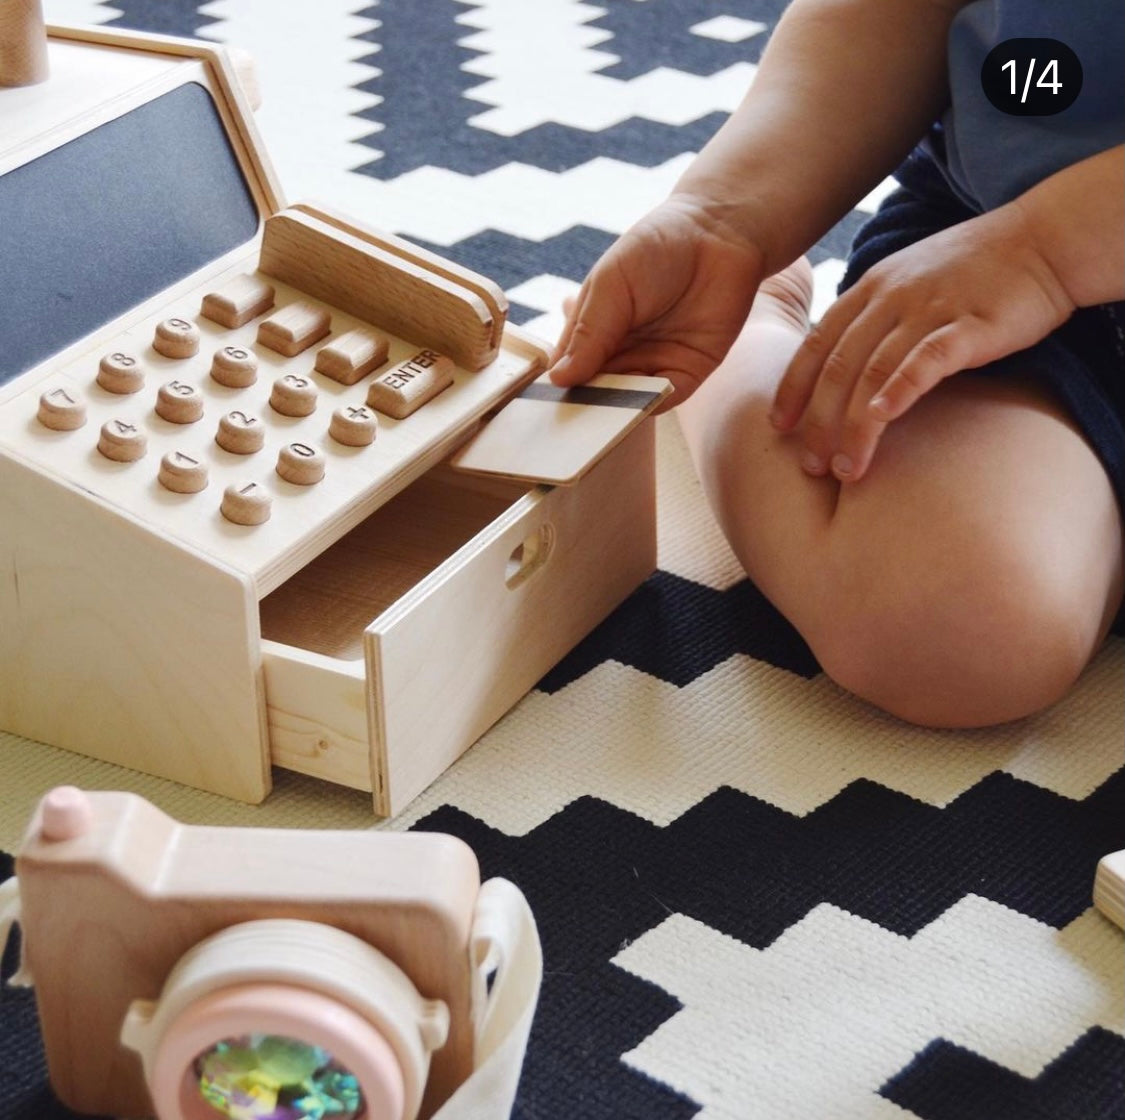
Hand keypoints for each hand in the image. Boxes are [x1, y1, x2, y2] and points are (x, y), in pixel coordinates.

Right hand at [549, 194, 765, 403]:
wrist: (717, 232)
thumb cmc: (655, 247)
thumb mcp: (610, 285)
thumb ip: (588, 334)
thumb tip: (557, 379)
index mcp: (593, 330)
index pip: (568, 367)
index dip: (557, 386)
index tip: (541, 407)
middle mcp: (620, 352)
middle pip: (595, 390)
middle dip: (585, 405)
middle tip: (569, 420)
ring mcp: (653, 363)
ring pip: (627, 400)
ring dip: (615, 409)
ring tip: (600, 415)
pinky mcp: (688, 371)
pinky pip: (665, 397)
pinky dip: (650, 403)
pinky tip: (636, 401)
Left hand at [769, 204, 1074, 480]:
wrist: (1045, 239)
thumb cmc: (975, 268)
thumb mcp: (908, 282)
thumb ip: (874, 319)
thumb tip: (842, 365)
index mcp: (870, 289)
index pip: (816, 344)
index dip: (792, 388)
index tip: (777, 428)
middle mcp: (891, 298)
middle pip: (838, 367)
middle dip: (817, 421)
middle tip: (809, 465)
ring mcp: (929, 309)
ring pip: (873, 372)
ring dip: (853, 426)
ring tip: (845, 469)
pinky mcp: (970, 324)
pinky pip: (926, 359)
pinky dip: (900, 389)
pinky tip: (883, 419)